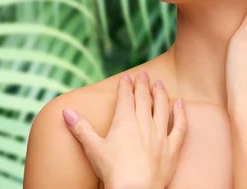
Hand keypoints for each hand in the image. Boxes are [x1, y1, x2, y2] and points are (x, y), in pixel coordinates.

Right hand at [62, 71, 186, 188]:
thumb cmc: (113, 171)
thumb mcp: (93, 148)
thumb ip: (80, 128)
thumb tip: (65, 111)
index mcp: (125, 121)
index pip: (125, 98)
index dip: (125, 86)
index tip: (126, 78)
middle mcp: (144, 123)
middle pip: (144, 98)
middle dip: (142, 85)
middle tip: (143, 74)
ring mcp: (160, 134)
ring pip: (162, 107)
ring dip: (160, 94)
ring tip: (159, 84)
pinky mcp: (172, 147)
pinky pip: (179, 126)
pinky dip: (181, 113)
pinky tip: (180, 103)